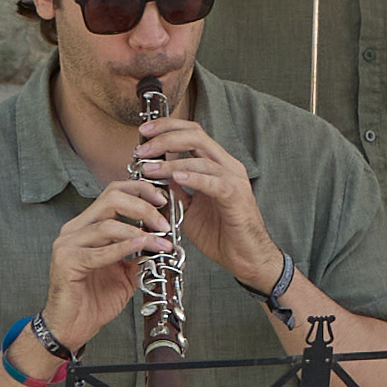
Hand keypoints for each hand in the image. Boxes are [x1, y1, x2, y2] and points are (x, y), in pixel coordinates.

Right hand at [46, 179, 169, 349]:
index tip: (163, 200)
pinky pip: (100, 252)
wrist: (73, 326)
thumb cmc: (94, 298)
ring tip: (161, 242)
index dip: (139, 190)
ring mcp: (67, 244)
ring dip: (140, 232)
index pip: (113, 192)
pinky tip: (142, 246)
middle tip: (164, 223)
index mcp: (86, 225)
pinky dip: (124, 248)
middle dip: (143, 207)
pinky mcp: (66, 262)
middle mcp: (74, 229)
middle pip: (111, 200)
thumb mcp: (126, 272)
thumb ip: (140, 253)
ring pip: (107, 225)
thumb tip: (163, 239)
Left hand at [134, 104, 279, 287]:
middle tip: (142, 149)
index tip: (144, 133)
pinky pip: (213, 182)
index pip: (192, 133)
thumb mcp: (190, 208)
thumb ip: (176, 190)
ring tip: (149, 168)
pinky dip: (193, 177)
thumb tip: (156, 175)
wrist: (244, 258)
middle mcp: (227, 166)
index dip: (167, 128)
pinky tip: (176, 177)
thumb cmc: (221, 234)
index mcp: (217, 165)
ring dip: (170, 162)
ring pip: (200, 159)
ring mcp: (234, 180)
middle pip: (196, 136)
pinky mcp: (236, 197)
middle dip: (165, 137)